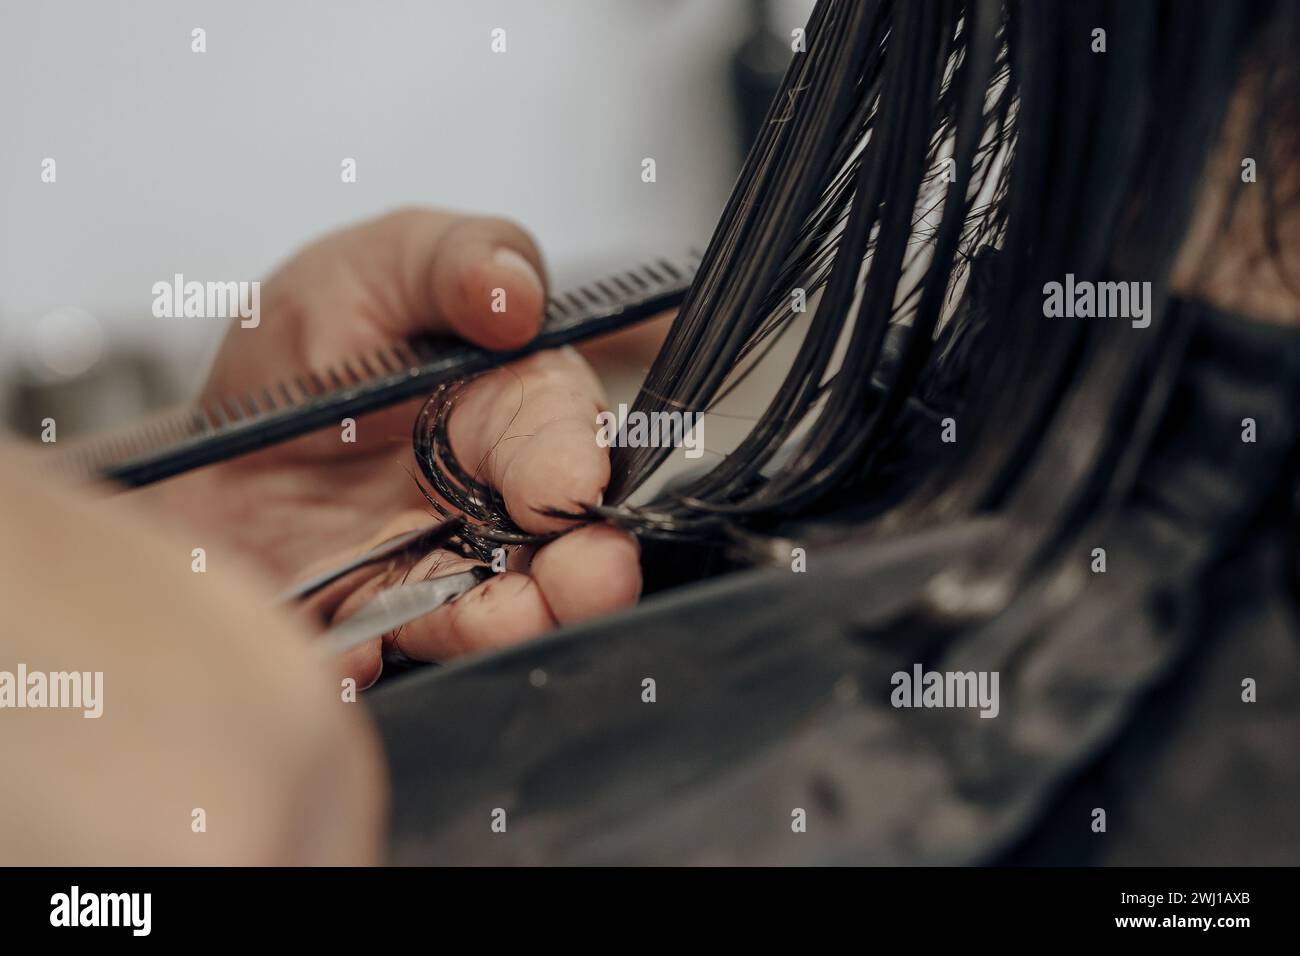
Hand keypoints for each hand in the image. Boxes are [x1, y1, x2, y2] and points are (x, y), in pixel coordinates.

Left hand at [142, 208, 641, 683]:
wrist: (213, 437)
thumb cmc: (316, 340)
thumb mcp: (378, 266)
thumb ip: (454, 260)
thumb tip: (516, 295)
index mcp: (516, 412)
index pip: (566, 440)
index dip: (571, 466)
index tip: (564, 487)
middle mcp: (492, 503)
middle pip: (559, 547)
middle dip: (583, 574)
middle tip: (585, 586)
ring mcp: (432, 569)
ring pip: (486, 612)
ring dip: (496, 627)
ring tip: (492, 625)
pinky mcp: (369, 622)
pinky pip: (374, 652)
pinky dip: (366, 661)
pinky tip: (350, 657)